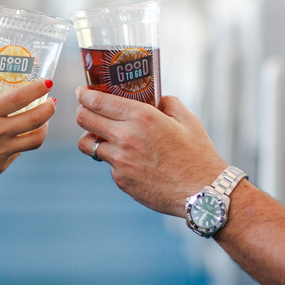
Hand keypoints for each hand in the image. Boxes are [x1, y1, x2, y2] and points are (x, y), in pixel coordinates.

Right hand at [0, 78, 55, 199]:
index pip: (21, 97)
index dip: (39, 88)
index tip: (48, 82)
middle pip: (37, 118)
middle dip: (50, 107)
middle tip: (52, 102)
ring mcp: (1, 151)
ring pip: (36, 139)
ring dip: (44, 128)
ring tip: (43, 121)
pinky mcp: (1, 166)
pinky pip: (19, 151)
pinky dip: (23, 142)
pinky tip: (19, 136)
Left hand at [75, 87, 226, 216]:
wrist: (202, 192)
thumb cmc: (197, 154)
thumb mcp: (186, 119)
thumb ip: (167, 102)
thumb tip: (156, 97)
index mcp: (141, 117)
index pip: (97, 101)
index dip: (85, 95)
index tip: (82, 92)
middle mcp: (126, 137)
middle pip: (84, 119)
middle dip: (82, 112)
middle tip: (86, 110)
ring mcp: (120, 161)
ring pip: (88, 144)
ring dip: (92, 138)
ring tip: (103, 136)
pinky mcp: (120, 180)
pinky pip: (108, 164)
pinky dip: (114, 159)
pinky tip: (131, 160)